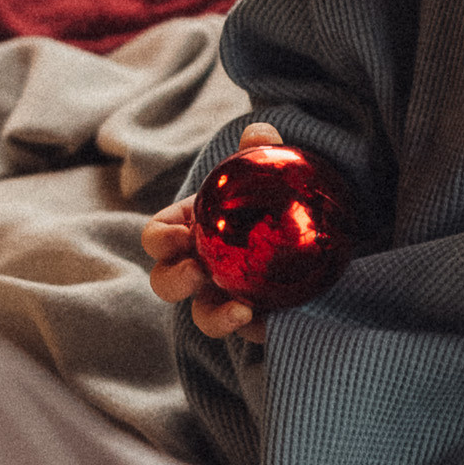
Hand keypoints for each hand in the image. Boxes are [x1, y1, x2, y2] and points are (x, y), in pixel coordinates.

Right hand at [142, 118, 281, 340]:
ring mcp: (222, 297)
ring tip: (239, 311)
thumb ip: (260, 150)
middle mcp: (196, 268)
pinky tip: (277, 323)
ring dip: (215, 318)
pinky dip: (261, 329)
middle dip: (175, 281)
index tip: (181, 235)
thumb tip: (260, 132)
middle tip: (198, 272)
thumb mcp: (263, 171)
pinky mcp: (254, 318)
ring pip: (205, 317)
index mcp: (187, 230)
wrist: (306, 227)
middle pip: (167, 283)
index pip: (157, 237)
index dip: (161, 238)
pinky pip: (251, 331)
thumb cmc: (267, 195)